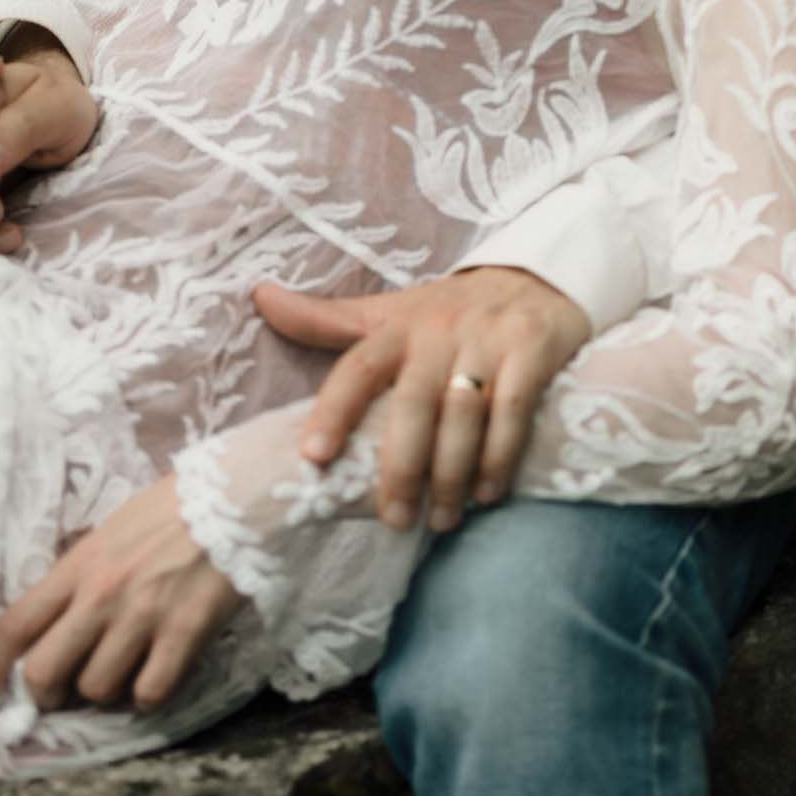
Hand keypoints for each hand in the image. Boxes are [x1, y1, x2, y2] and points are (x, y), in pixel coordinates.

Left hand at [0, 474, 243, 713]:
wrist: (238, 493)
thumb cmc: (176, 507)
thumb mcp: (114, 530)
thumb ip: (83, 573)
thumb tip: (60, 617)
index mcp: (78, 563)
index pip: (14, 624)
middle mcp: (101, 593)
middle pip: (44, 672)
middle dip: (49, 693)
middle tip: (68, 689)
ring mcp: (142, 615)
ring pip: (97, 690)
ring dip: (108, 691)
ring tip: (127, 670)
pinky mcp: (184, 632)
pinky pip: (151, 693)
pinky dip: (151, 695)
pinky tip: (161, 673)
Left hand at [252, 267, 591, 533]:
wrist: (536, 276)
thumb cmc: (449, 309)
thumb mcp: (390, 312)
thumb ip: (326, 318)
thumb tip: (259, 296)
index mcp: (398, 326)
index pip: (358, 367)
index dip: (333, 410)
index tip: (314, 457)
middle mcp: (439, 330)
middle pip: (412, 403)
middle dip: (401, 467)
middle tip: (395, 518)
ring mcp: (487, 339)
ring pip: (463, 413)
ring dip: (451, 474)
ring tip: (442, 519)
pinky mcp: (532, 349)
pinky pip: (512, 410)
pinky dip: (500, 456)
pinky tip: (488, 493)